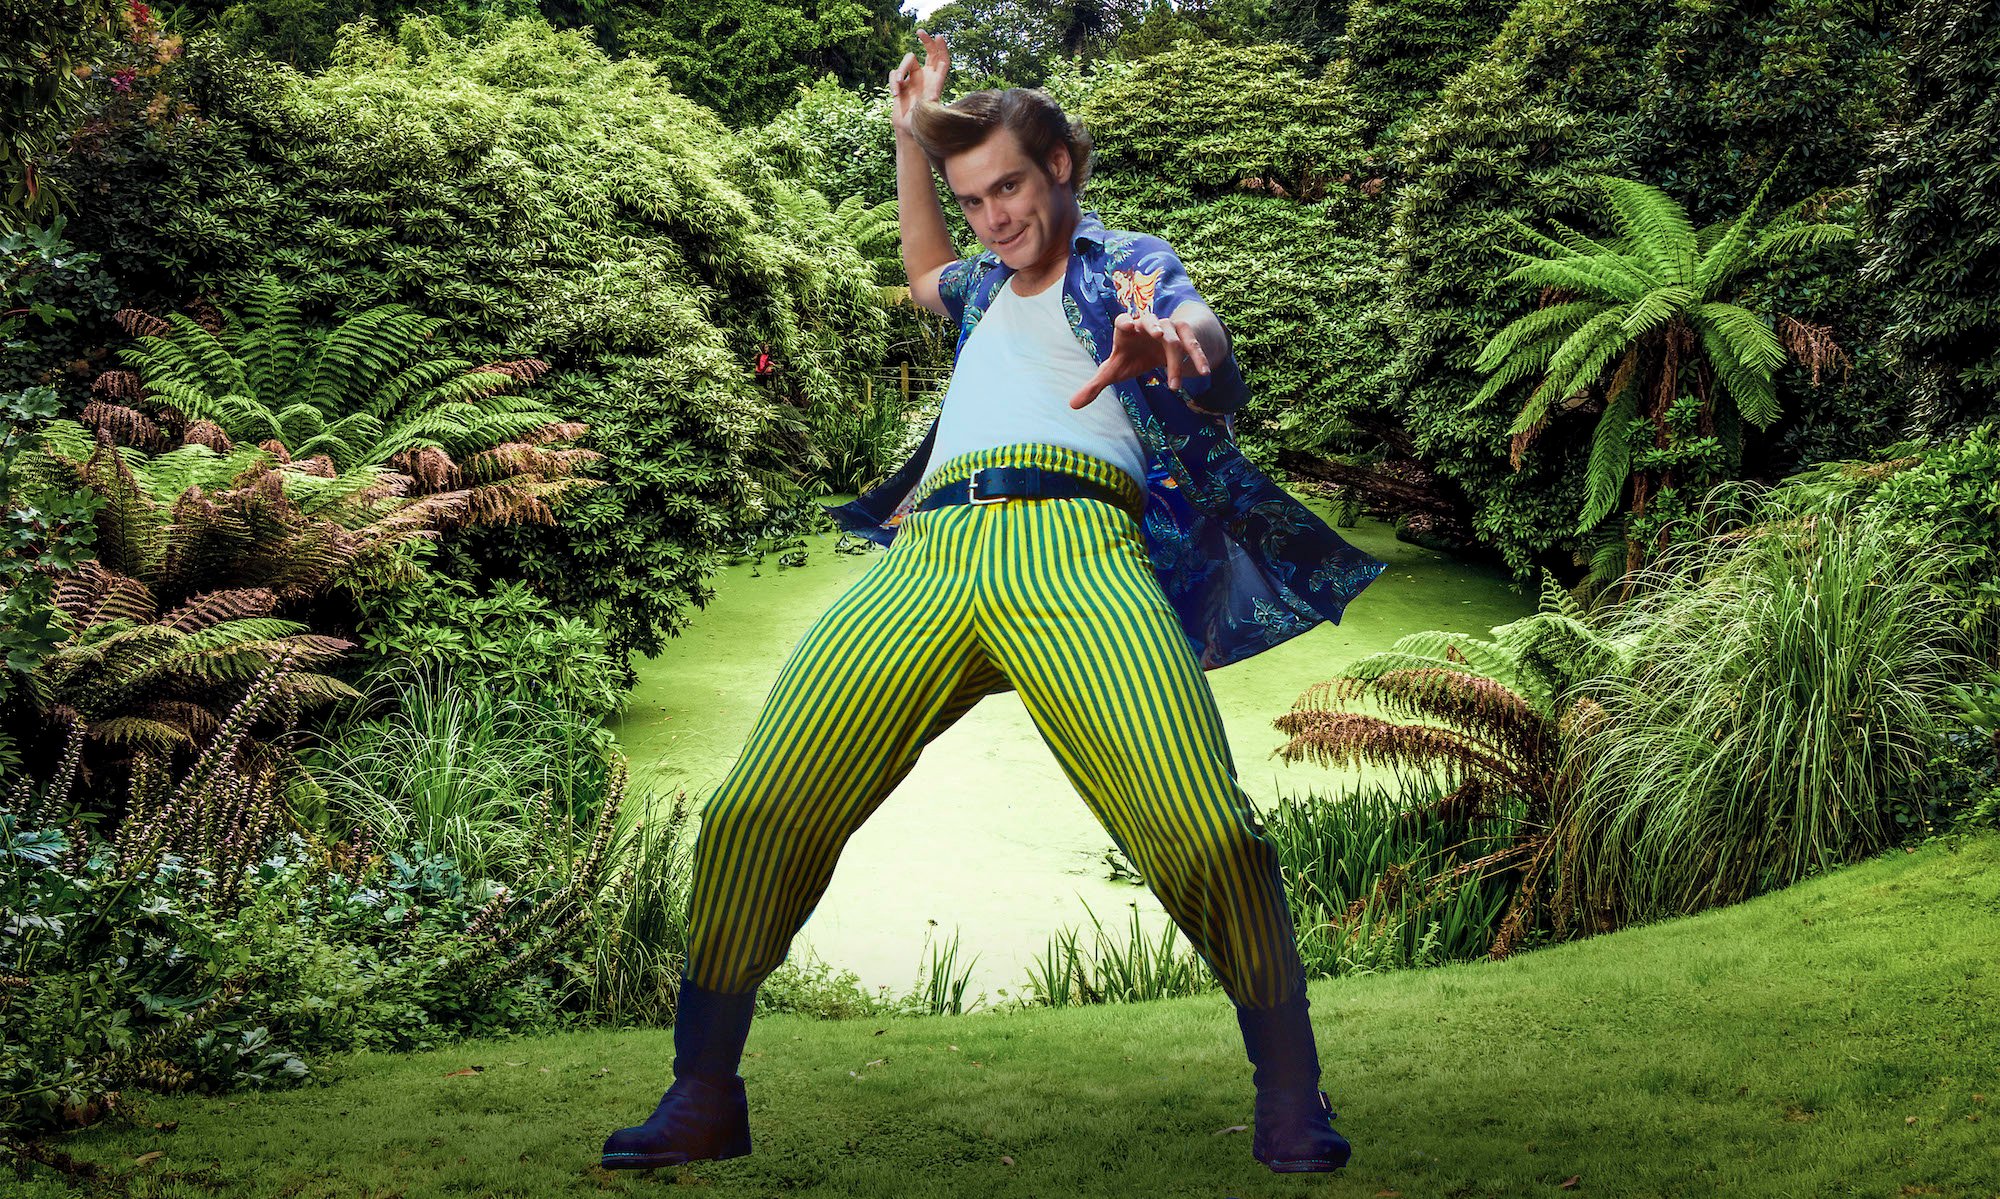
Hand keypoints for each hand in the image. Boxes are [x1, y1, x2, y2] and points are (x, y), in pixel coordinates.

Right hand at [889, 30, 949, 139]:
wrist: (908, 132)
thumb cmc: (921, 126)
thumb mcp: (928, 115)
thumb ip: (930, 105)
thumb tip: (932, 96)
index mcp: (936, 82)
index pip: (942, 61)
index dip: (942, 48)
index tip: (938, 37)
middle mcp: (926, 78)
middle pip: (929, 52)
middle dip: (926, 41)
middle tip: (920, 31)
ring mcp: (913, 79)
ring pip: (907, 60)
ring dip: (901, 70)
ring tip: (898, 86)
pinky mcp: (901, 84)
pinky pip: (894, 73)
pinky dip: (893, 83)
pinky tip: (896, 95)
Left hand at [1068, 309, 1212, 409]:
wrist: (1160, 344)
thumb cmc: (1132, 356)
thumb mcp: (1114, 370)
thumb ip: (1095, 385)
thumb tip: (1072, 405)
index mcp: (1127, 328)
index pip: (1124, 321)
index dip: (1126, 322)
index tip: (1129, 326)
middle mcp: (1149, 325)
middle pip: (1152, 322)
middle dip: (1155, 326)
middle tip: (1158, 336)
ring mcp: (1169, 328)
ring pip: (1174, 340)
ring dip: (1175, 362)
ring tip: (1174, 386)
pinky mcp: (1186, 335)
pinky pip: (1193, 345)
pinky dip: (1198, 358)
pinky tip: (1205, 372)